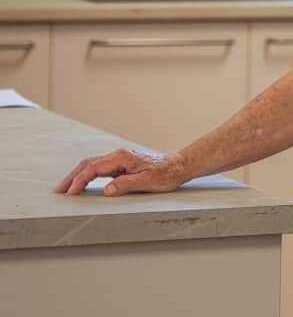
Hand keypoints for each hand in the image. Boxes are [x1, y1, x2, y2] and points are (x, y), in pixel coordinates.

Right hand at [54, 148, 191, 195]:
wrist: (178, 165)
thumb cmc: (165, 173)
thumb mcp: (147, 181)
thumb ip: (126, 185)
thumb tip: (106, 190)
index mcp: (122, 158)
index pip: (94, 168)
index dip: (80, 180)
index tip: (70, 192)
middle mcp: (118, 156)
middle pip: (88, 164)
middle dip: (72, 177)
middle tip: (59, 190)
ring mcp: (120, 159)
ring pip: (92, 165)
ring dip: (77, 175)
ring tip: (66, 188)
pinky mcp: (122, 164)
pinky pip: (99, 168)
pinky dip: (87, 175)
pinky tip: (82, 182)